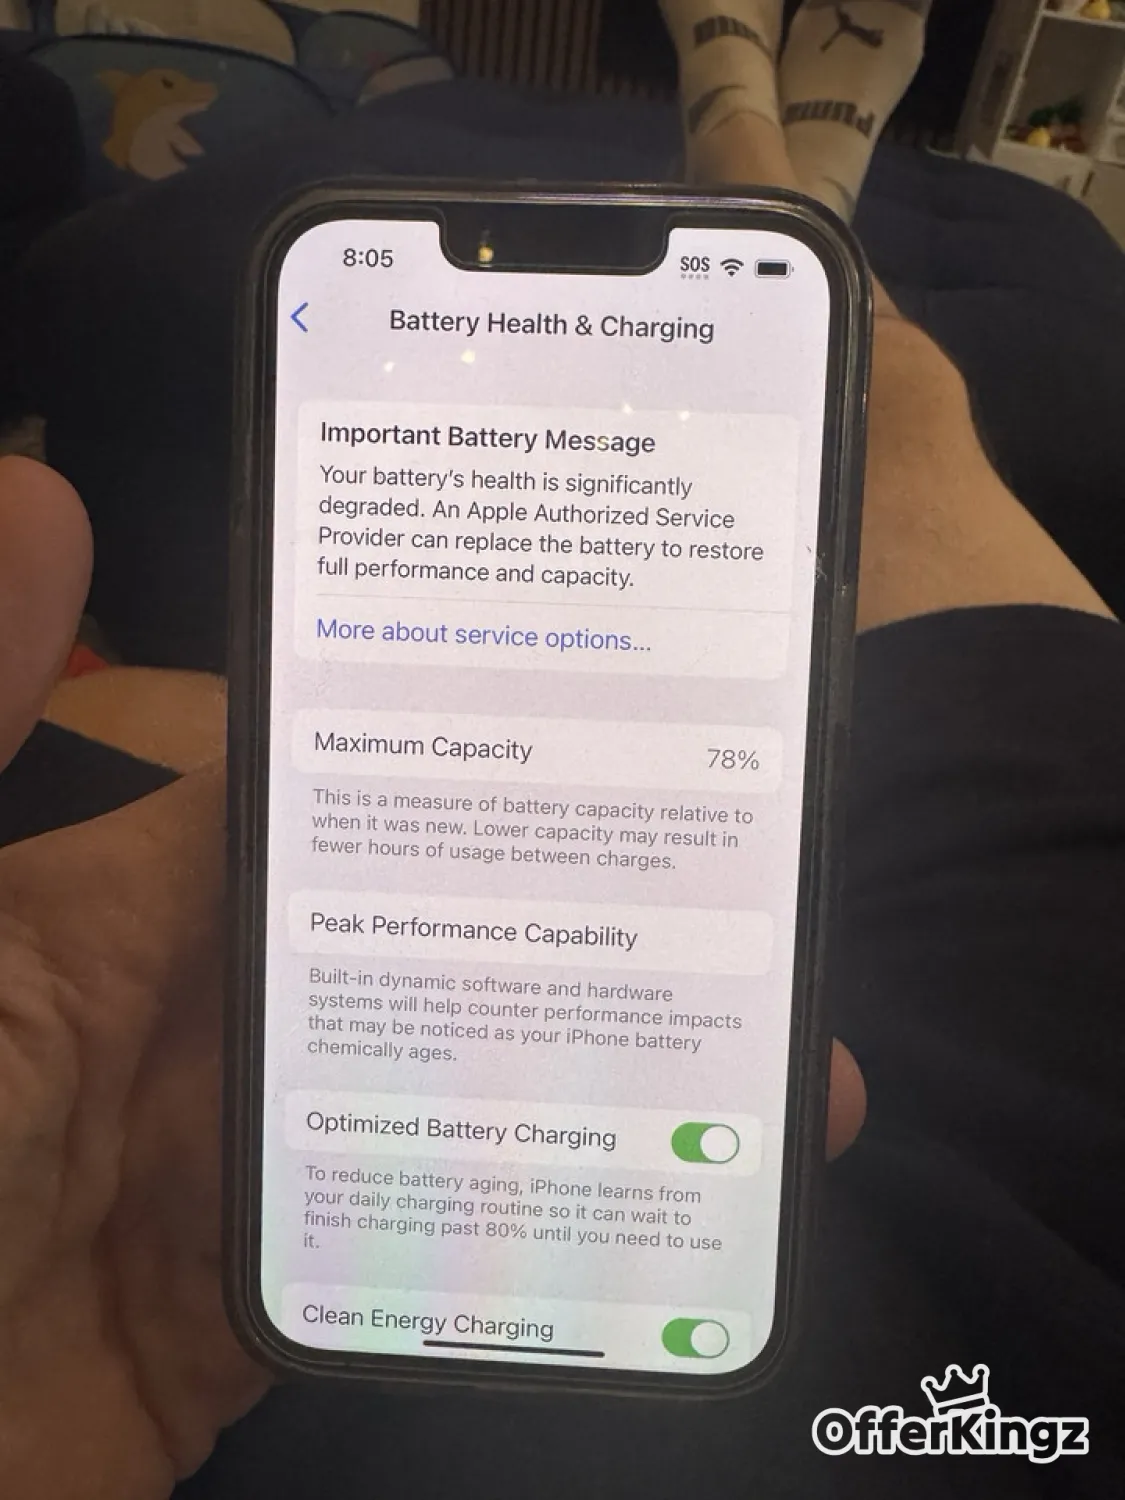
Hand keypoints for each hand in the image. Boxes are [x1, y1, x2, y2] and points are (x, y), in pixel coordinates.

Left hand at [0, 456, 861, 1498]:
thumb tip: (38, 500)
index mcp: (120, 919)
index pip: (327, 801)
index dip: (471, 747)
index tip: (640, 717)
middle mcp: (191, 1036)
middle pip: (423, 961)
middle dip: (589, 931)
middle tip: (767, 904)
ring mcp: (225, 1184)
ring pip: (439, 1115)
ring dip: (596, 1096)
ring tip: (780, 1086)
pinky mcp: (242, 1319)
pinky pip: (401, 1269)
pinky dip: (524, 1246)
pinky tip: (655, 1224)